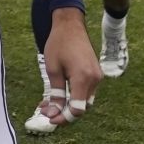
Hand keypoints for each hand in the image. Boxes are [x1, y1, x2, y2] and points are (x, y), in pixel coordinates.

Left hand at [41, 7, 101, 126]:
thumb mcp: (53, 69)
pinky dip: (74, 95)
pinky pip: (86, 91)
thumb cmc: (58, 44)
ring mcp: (97, 76)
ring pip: (84, 100)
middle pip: (82, 107)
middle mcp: (94, 79)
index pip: (77, 109)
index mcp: (83, 78)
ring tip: (49, 103)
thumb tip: (53, 113)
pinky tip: (60, 93)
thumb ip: (55, 93)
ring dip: (68, 105)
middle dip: (64, 112)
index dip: (64, 118)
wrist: (70, 24)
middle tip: (46, 110)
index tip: (50, 119)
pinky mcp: (96, 73)